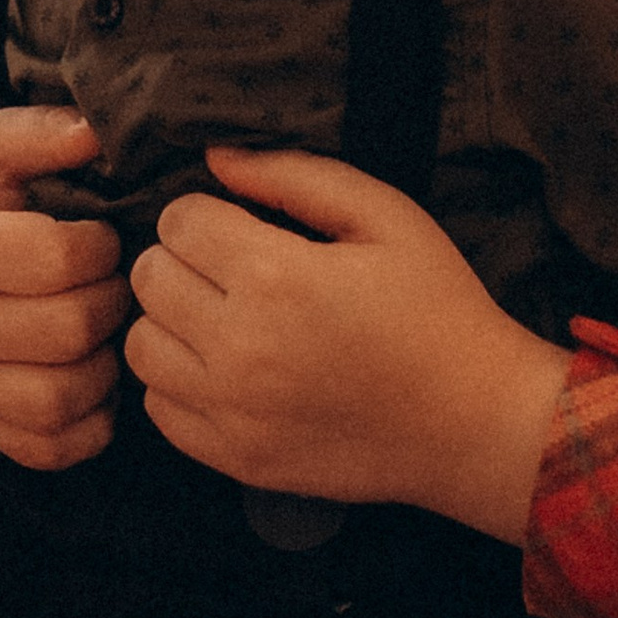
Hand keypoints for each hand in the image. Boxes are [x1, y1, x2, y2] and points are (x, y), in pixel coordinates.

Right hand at [0, 105, 128, 469]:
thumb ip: (44, 133)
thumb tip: (94, 134)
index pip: (57, 259)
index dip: (99, 244)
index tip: (98, 236)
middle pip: (72, 329)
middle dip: (110, 299)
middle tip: (110, 283)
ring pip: (66, 396)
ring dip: (105, 362)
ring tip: (102, 329)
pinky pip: (59, 447)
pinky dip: (92, 419)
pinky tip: (93, 377)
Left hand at [127, 145, 573, 539]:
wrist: (475, 421)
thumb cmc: (435, 308)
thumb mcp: (383, 216)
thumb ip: (293, 176)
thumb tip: (215, 158)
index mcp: (275, 276)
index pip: (177, 222)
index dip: (207, 213)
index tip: (241, 226)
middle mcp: (240, 347)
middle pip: (149, 278)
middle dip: (183, 260)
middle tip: (232, 269)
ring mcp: (233, 411)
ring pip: (141, 345)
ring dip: (172, 322)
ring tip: (224, 318)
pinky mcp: (236, 458)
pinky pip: (159, 409)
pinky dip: (179, 382)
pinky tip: (226, 369)